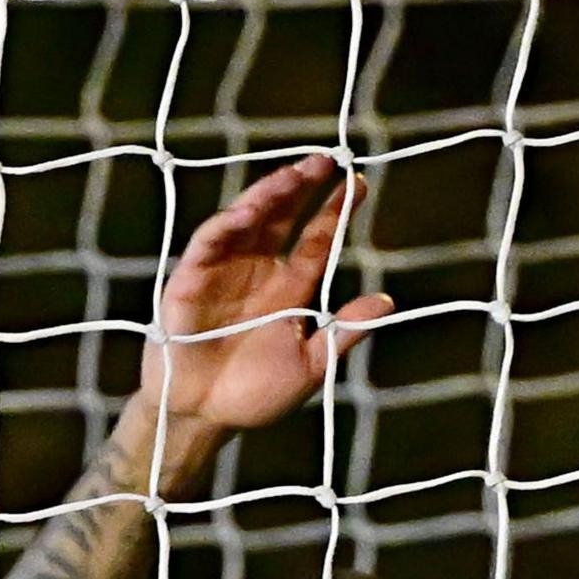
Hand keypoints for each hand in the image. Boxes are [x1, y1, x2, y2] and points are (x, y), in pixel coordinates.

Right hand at [131, 154, 395, 470]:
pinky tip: (248, 210)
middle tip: (327, 162)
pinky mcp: (190, 279)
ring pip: (249, 220)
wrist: (204, 417)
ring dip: (269, 195)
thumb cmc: (253, 394)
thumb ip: (344, 331)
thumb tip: (388, 303)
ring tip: (294, 175)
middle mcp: (258, 269)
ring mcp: (224, 270)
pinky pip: (208, 243)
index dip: (335, 211)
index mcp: (289, 286)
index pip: (316, 239)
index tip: (358, 184)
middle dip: (303, 187)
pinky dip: (226, 224)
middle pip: (284, 216)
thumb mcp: (311, 364)